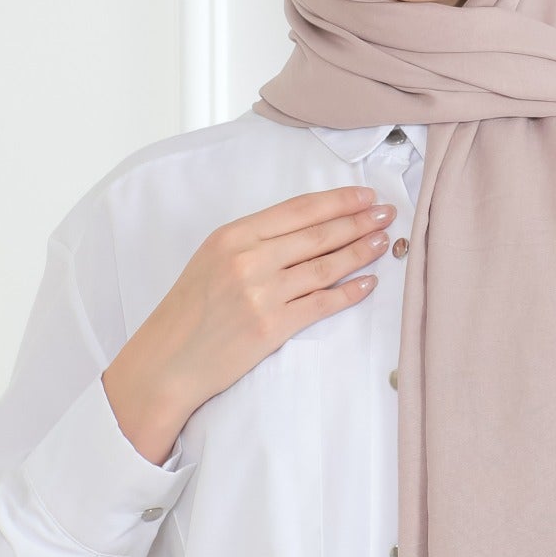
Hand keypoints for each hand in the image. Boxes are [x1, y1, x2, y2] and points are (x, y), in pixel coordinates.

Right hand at [102, 184, 393, 462]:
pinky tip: (369, 283)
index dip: (338, 200)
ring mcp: (261, 293)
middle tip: (388, 213)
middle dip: (359, 221)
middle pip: (318, 234)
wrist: (167, 361)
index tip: (365, 195)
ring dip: (361, 252)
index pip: (298, 209)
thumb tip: (308, 230)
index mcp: (232, 235)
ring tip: (384, 242)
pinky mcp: (272, 327)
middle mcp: (248, 259)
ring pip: (326, 266)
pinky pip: (322, 304)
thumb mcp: (212, 259)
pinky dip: (350, 292)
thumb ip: (254, 242)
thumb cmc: (189, 311)